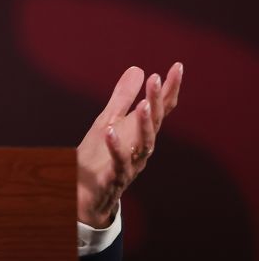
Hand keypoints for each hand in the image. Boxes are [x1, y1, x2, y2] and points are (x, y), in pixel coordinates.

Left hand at [76, 62, 182, 226]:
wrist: (84, 194)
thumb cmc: (99, 157)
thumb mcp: (108, 121)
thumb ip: (122, 98)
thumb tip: (139, 69)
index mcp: (140, 134)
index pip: (160, 109)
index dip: (169, 88)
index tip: (177, 66)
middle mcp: (140, 149)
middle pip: (154, 124)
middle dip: (156, 102)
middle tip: (156, 79)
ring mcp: (130, 165)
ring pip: (144, 146)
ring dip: (144, 125)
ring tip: (143, 104)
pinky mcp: (113, 179)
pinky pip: (118, 164)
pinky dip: (116, 149)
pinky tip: (109, 132)